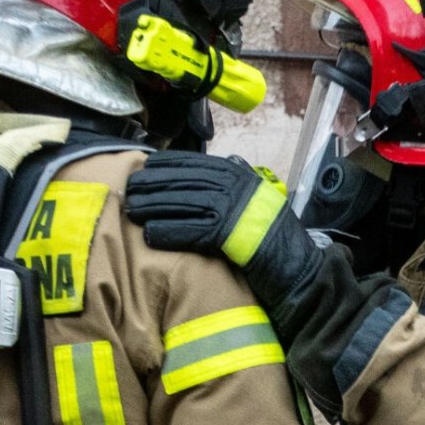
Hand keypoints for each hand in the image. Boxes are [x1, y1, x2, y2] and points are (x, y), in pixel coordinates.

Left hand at [125, 151, 288, 267]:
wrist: (295, 262)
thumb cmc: (272, 233)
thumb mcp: (258, 196)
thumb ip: (238, 179)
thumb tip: (223, 162)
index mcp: (237, 173)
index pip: (192, 162)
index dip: (165, 165)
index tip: (144, 168)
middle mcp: (233, 185)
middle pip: (182, 181)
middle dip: (152, 185)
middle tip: (129, 191)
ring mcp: (230, 207)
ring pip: (181, 203)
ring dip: (153, 207)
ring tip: (132, 212)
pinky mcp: (227, 233)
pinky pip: (189, 230)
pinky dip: (168, 232)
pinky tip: (150, 235)